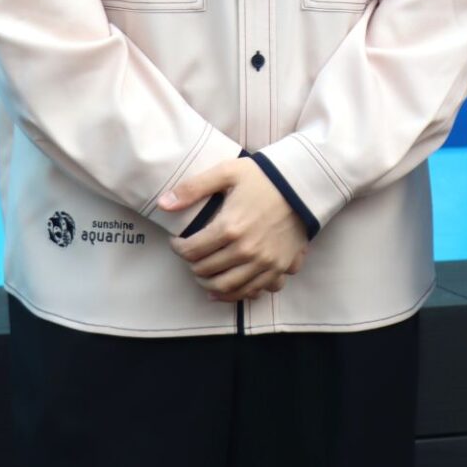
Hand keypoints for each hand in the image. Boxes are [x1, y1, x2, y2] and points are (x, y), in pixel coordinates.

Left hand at [161, 159, 308, 300]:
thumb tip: (163, 203)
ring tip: (203, 274)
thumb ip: (193, 188)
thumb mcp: (227, 172)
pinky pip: (253, 291)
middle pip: (205, 271)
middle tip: (191, 255)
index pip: (191, 251)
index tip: (177, 241)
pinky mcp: (279, 268)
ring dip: (209, 284)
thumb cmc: (264, 177)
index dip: (178, 248)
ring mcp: (264, 263)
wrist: (304, 184)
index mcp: (230, 228)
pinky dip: (236, 294)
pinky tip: (226, 287)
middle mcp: (246, 250)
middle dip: (191, 265)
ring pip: (226, 287)